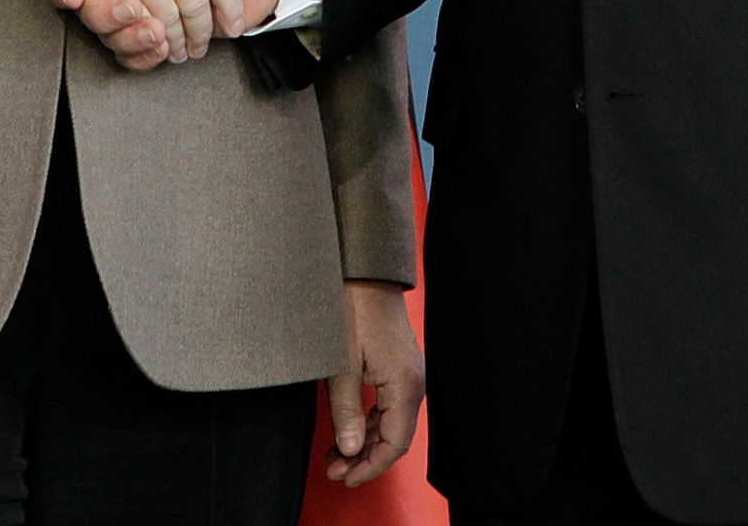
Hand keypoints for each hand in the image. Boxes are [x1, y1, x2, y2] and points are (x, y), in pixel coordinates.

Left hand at [324, 281, 424, 486]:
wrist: (366, 269)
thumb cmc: (354, 308)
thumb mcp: (341, 362)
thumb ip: (346, 410)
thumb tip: (350, 450)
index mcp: (404, 384)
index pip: (395, 443)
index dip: (370, 467)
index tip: (345, 477)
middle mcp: (413, 381)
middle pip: (394, 436)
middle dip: (365, 458)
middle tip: (333, 469)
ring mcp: (409, 372)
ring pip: (391, 422)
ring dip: (366, 442)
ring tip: (335, 454)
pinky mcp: (399, 364)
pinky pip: (390, 405)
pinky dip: (370, 422)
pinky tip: (349, 428)